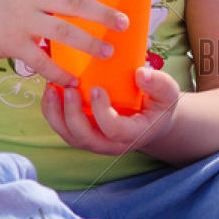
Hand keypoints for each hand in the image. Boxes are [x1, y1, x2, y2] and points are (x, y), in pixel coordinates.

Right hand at [0, 0, 129, 88]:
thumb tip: (72, 4)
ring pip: (64, 32)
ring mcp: (21, 21)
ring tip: (108, 52)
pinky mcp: (12, 44)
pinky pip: (41, 61)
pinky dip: (59, 73)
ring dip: (89, 44)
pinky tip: (72, 81)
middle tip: (123, 22)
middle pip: (73, 2)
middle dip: (102, 13)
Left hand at [42, 64, 181, 155]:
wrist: (150, 120)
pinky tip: (50, 91)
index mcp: (133, 134)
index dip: (102, 113)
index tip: (96, 89)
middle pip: (86, 138)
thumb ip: (159, 84)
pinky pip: (63, 128)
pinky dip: (52, 112)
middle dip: (73, 114)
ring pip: (70, 136)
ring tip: (52, 88)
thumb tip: (141, 74)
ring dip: (56, 114)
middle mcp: (111, 144)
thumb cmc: (158, 105)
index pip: (114, 130)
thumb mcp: (168, 93)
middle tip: (69, 88)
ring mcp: (95, 142)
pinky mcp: (83, 134)